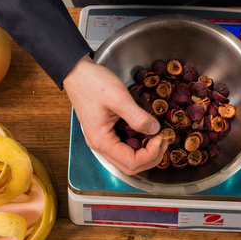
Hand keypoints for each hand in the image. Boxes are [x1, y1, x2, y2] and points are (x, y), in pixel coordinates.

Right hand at [63, 55, 166, 174]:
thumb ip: (137, 116)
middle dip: (150, 158)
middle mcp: (100, 145)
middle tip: (163, 140)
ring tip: (158, 138)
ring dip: (145, 154)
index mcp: (101, 141)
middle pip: (129, 167)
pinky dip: (138, 146)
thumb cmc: (93, 83)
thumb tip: (155, 130)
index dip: (151, 154)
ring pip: (126, 160)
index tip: (161, 137)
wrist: (77, 72)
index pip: (131, 162)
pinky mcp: (105, 133)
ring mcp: (102, 140)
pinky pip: (124, 148)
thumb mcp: (118, 97)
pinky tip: (147, 134)